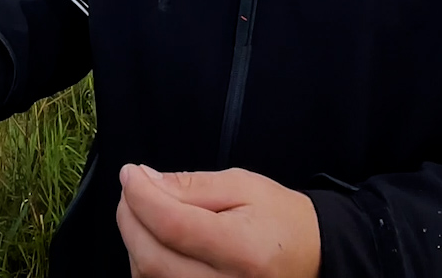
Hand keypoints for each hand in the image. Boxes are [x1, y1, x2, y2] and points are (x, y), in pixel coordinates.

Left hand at [116, 164, 320, 277]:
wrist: (311, 257)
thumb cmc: (281, 220)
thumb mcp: (244, 186)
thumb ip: (193, 186)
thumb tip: (145, 181)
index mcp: (241, 249)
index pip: (173, 226)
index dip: (142, 197)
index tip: (130, 173)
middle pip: (151, 257)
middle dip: (130, 217)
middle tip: (132, 189)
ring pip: (147, 276)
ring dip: (134, 240)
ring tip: (146, 209)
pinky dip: (145, 260)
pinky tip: (155, 237)